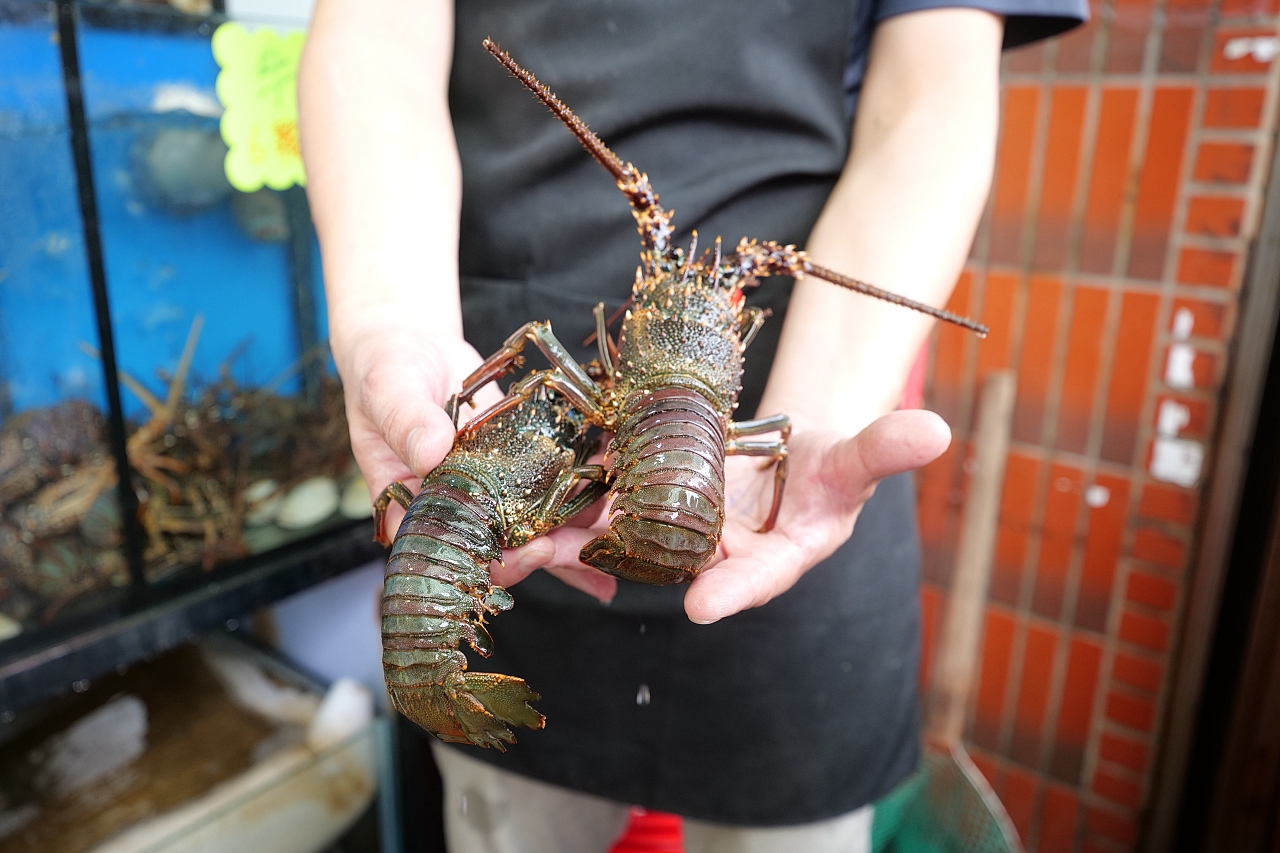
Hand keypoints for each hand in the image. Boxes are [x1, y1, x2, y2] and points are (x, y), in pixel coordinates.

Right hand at [339, 324, 619, 601]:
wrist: (411, 346)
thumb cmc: (385, 371)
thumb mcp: (389, 391)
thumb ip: (408, 421)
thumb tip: (432, 452)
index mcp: (416, 509)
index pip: (459, 553)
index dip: (498, 561)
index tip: (534, 550)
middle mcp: (458, 510)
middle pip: (509, 549)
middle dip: (556, 554)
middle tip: (598, 555)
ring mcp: (491, 492)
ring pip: (537, 526)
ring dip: (580, 538)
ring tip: (624, 544)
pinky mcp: (517, 469)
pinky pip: (552, 488)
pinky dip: (585, 494)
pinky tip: (622, 503)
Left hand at [501, 409, 949, 618]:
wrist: (787, 451)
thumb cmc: (830, 464)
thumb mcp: (858, 456)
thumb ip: (885, 449)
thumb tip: (936, 430)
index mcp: (776, 555)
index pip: (760, 577)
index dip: (737, 590)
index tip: (707, 606)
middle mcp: (719, 553)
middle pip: (672, 564)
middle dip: (618, 564)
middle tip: (566, 564)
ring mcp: (678, 530)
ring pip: (624, 537)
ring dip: (571, 537)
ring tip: (520, 541)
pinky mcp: (648, 500)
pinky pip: (605, 500)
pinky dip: (567, 497)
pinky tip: (521, 493)